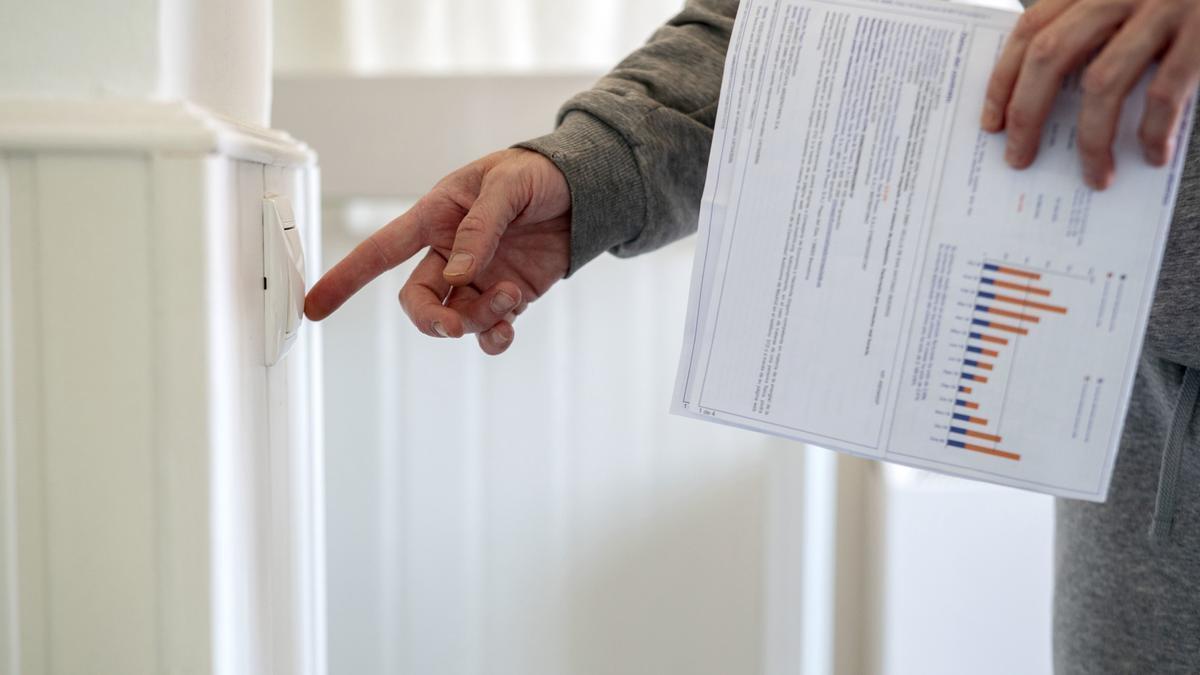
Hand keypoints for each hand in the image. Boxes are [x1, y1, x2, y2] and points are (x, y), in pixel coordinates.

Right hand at [304, 148, 570, 354]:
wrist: (584, 191)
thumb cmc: (536, 173)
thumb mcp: (507, 185)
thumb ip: (481, 227)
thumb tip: (459, 274)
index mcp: (436, 217)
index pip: (381, 250)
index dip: (345, 277)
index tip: (314, 306)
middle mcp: (449, 253)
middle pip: (418, 300)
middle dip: (433, 320)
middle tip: (457, 325)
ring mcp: (478, 278)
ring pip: (456, 319)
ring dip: (478, 321)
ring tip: (511, 297)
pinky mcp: (507, 295)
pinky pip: (488, 330)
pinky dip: (494, 338)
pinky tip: (509, 327)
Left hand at [980, 0, 1199, 188]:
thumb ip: (1099, 27)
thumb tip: (1047, 98)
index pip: (1030, 29)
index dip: (1003, 79)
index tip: (991, 123)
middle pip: (1051, 55)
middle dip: (1027, 114)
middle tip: (1019, 159)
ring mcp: (1168, 6)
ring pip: (1102, 82)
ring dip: (1090, 139)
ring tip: (1093, 175)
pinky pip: (1165, 92)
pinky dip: (1152, 131)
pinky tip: (1151, 156)